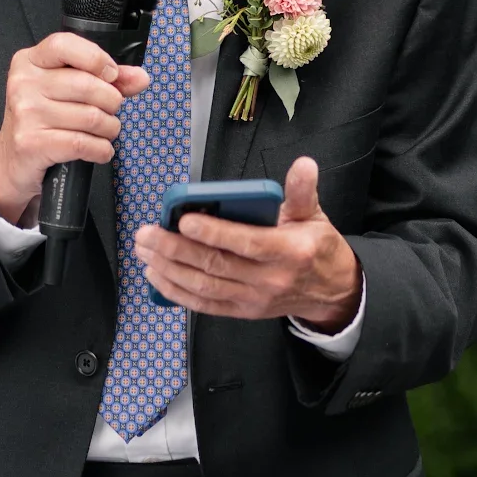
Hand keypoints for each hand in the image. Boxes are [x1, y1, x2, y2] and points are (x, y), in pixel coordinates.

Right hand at [0, 33, 149, 226]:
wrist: (12, 160)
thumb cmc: (42, 120)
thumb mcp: (66, 91)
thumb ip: (104, 79)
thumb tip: (139, 78)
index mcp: (30, 62)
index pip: (64, 45)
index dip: (96, 58)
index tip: (111, 75)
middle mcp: (24, 84)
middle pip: (87, 85)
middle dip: (111, 102)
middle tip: (109, 111)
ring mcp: (26, 114)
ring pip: (91, 117)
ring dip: (109, 129)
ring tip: (104, 132)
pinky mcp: (32, 143)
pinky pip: (83, 143)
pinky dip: (101, 150)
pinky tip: (99, 150)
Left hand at [133, 157, 361, 329]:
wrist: (331, 292)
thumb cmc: (317, 248)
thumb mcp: (314, 215)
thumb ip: (303, 191)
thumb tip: (304, 164)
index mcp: (289, 251)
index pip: (246, 243)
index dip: (214, 233)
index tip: (183, 219)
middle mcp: (269, 279)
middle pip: (216, 266)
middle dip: (175, 249)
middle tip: (147, 234)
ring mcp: (254, 300)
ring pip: (204, 287)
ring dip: (169, 269)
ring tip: (145, 250)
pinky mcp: (243, 311)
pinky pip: (205, 306)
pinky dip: (177, 292)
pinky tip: (156, 275)